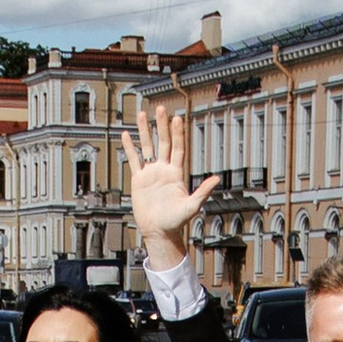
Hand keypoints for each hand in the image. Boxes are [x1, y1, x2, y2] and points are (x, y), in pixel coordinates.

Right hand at [123, 101, 217, 269]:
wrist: (159, 232)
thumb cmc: (176, 222)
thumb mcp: (192, 206)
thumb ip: (203, 192)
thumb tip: (216, 179)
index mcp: (177, 174)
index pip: (177, 148)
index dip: (177, 133)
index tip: (176, 118)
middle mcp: (164, 170)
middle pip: (163, 142)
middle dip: (162, 126)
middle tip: (161, 109)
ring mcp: (151, 173)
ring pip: (147, 147)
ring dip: (145, 131)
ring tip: (142, 115)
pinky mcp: (139, 179)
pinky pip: (134, 160)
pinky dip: (129, 147)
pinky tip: (126, 135)